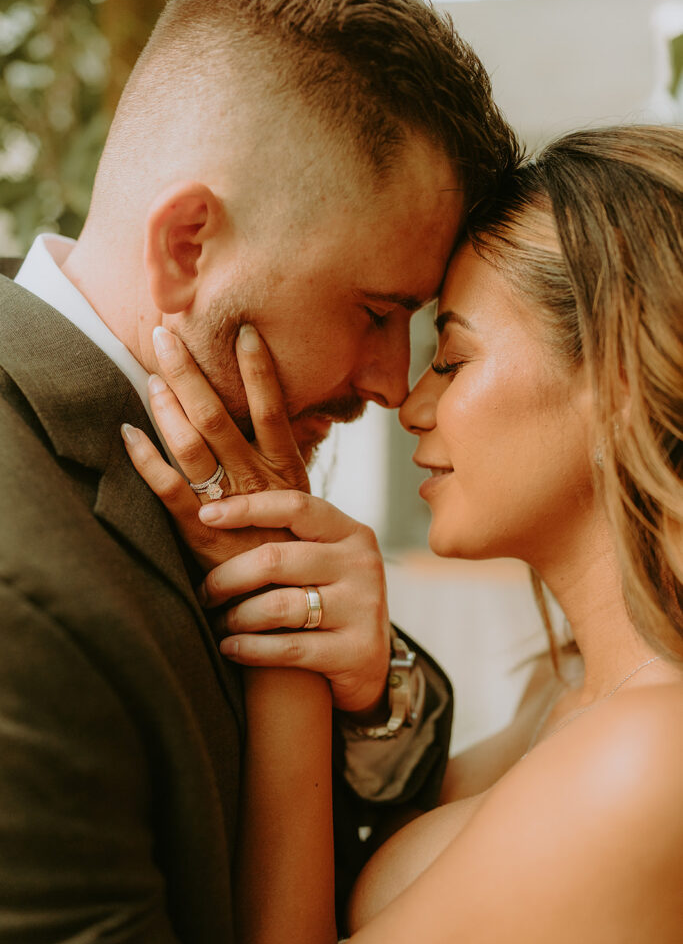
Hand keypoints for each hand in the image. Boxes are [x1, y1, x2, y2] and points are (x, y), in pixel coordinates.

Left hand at [121, 324, 306, 570]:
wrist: (296, 613)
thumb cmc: (295, 554)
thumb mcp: (300, 505)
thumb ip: (282, 467)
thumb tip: (267, 422)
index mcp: (286, 472)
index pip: (274, 409)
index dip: (259, 369)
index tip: (244, 330)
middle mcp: (258, 481)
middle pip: (221, 417)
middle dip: (191, 374)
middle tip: (166, 336)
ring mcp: (228, 505)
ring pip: (194, 445)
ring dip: (168, 407)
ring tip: (150, 376)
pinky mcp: (201, 534)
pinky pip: (170, 491)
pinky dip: (147, 461)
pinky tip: (128, 435)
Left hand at [197, 489, 390, 716]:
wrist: (371, 665)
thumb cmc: (329, 603)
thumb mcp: (322, 562)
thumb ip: (285, 539)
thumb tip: (212, 511)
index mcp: (351, 533)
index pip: (295, 507)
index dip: (247, 508)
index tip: (205, 515)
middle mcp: (362, 564)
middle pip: (275, 558)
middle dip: (227, 577)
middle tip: (205, 592)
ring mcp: (363, 607)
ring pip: (277, 606)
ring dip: (235, 617)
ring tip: (218, 623)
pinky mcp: (357, 650)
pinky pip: (288, 648)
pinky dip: (250, 648)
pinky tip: (230, 647)